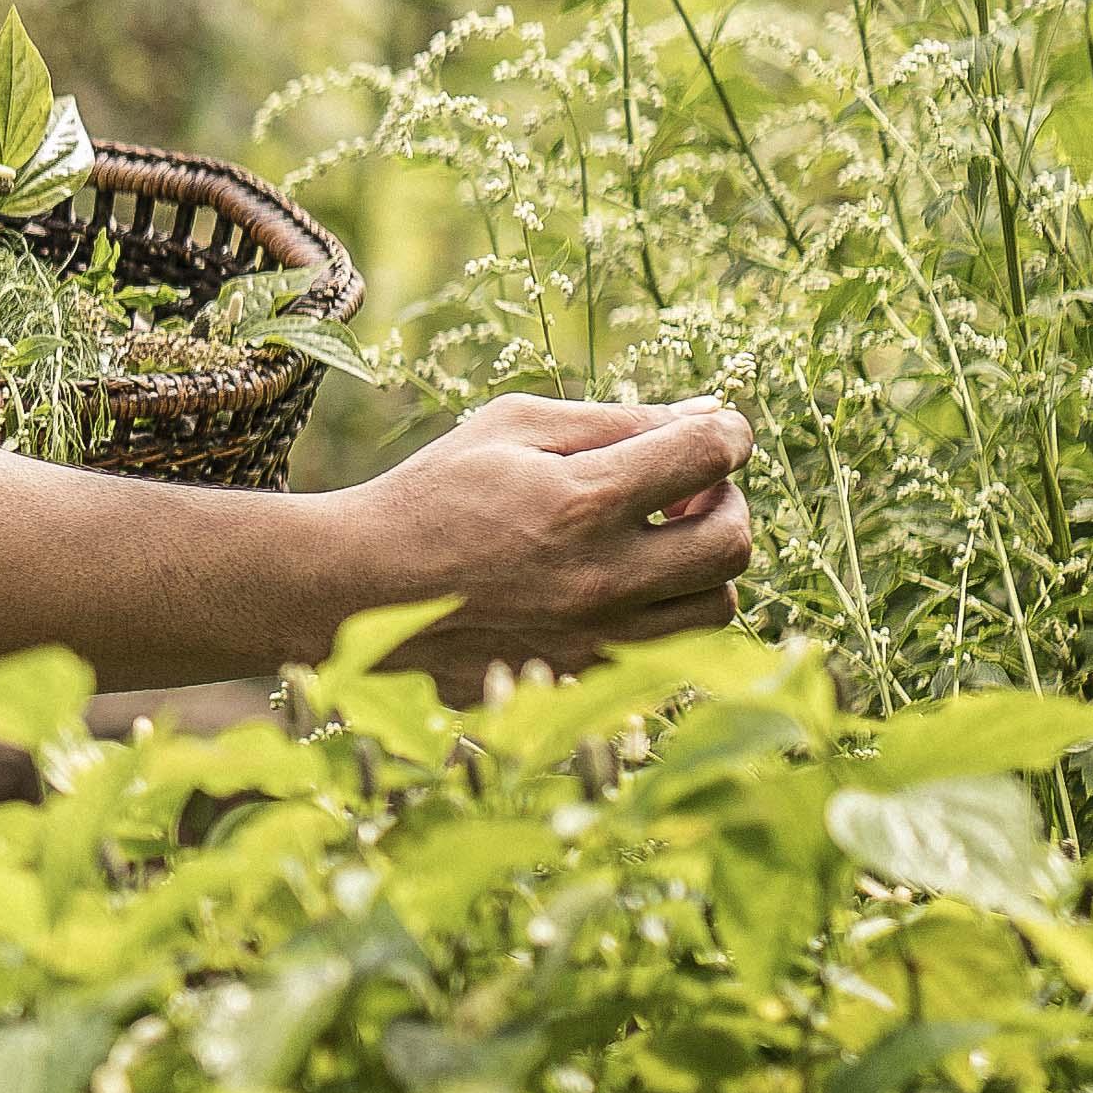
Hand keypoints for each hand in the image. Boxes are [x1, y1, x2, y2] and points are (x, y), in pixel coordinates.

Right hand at [328, 393, 755, 691]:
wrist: (357, 590)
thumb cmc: (431, 496)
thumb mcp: (511, 428)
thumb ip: (617, 420)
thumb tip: (711, 415)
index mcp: (582, 502)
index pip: (712, 455)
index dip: (729, 434)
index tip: (711, 434)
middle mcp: (601, 578)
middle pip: (735, 541)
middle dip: (726, 502)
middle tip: (687, 492)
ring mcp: (594, 639)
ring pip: (717, 607)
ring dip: (704, 567)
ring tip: (660, 543)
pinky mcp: (581, 677)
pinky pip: (669, 651)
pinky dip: (665, 613)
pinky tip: (624, 586)